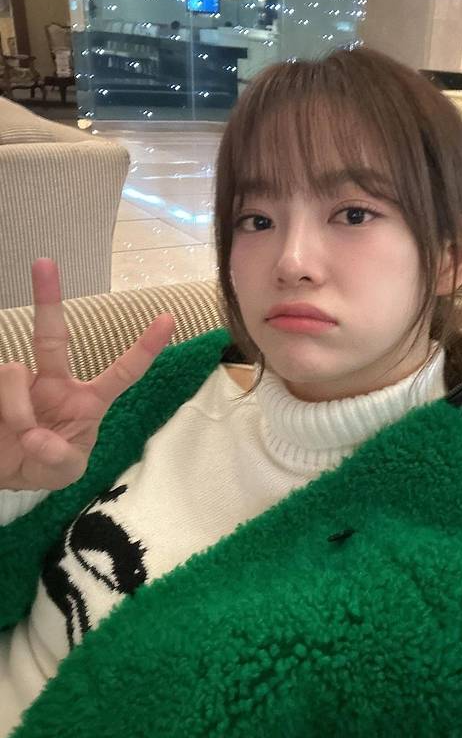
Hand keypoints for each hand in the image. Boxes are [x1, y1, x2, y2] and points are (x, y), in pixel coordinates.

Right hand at [0, 259, 174, 490]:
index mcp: (86, 401)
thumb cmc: (42, 466)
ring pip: (15, 371)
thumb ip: (60, 458)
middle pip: (52, 336)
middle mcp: (53, 382)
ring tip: (20, 436)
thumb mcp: (63, 473)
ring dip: (19, 409)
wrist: (2, 476)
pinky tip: (4, 430)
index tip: (168, 318)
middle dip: (47, 298)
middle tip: (44, 262)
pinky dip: (7, 411)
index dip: (145, 347)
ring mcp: (20, 383)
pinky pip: (0, 383)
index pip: (123, 372)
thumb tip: (37, 437)